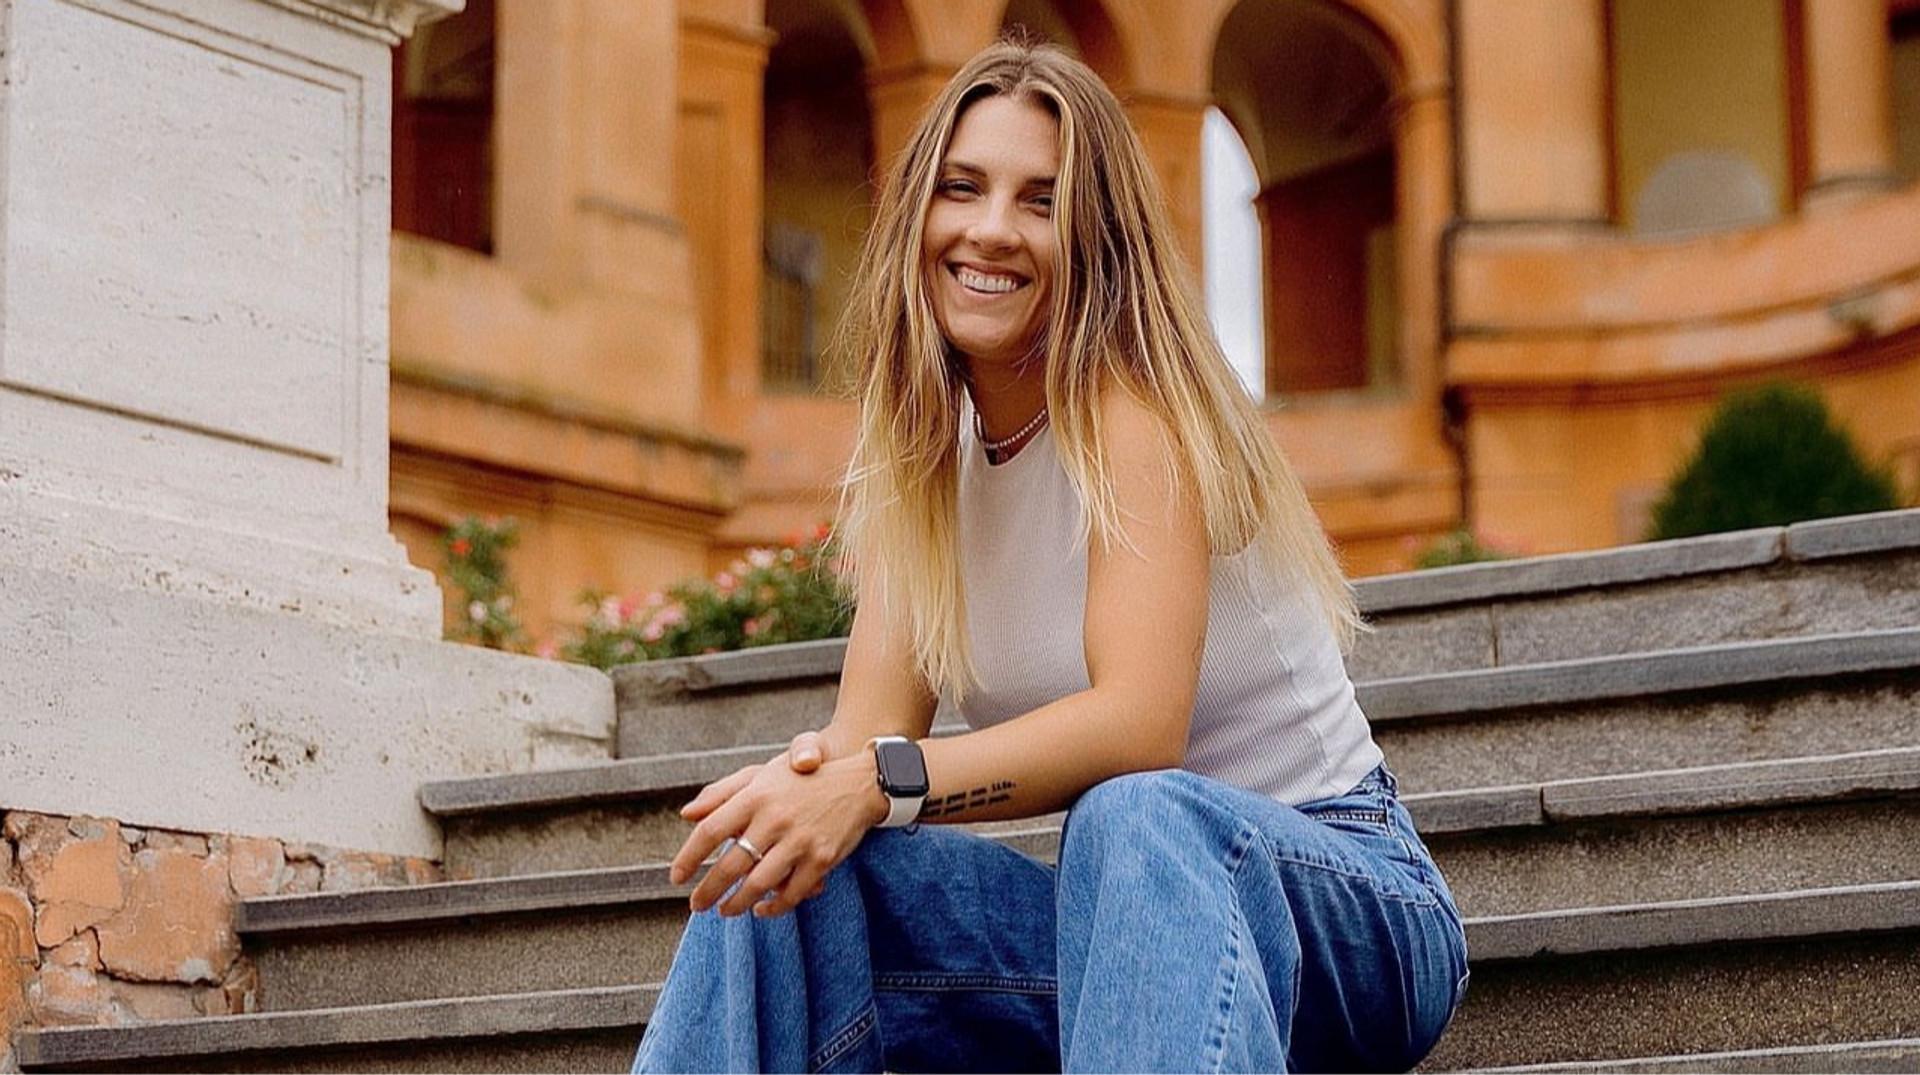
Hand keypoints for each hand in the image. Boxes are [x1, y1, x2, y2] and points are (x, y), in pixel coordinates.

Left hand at [675, 731, 836, 906]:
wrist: (859, 784)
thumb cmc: (802, 781)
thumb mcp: (762, 776)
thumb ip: (722, 793)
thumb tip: (686, 814)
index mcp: (755, 796)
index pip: (710, 831)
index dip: (689, 857)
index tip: (676, 878)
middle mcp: (775, 818)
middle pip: (730, 865)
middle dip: (708, 891)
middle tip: (696, 906)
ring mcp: (800, 840)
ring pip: (758, 885)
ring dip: (736, 904)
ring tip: (725, 910)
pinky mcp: (822, 858)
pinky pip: (791, 894)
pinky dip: (773, 907)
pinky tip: (761, 909)